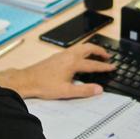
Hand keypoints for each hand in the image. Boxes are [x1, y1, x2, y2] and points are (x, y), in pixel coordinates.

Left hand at [0, 43, 115, 99]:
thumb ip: (84, 90)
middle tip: (108, 56)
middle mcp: (69, 55)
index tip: (113, 67)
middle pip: (89, 48)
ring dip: (91, 49)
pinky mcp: (57, 56)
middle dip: (100, 51)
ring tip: (97, 54)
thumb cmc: (44, 85)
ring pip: (81, 46)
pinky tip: (81, 56)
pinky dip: (83, 49)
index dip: (105, 66)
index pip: (94, 64)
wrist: (27, 80)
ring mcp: (63, 54)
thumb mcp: (66, 92)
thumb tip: (99, 89)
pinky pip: (74, 48)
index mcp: (73, 63)